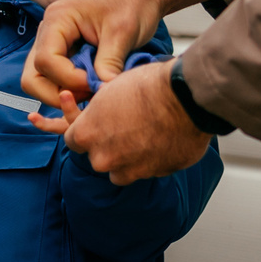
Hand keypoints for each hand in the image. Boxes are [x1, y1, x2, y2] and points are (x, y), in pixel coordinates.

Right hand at [22, 0, 212, 132]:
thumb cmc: (133, 2)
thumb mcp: (122, 33)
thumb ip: (108, 64)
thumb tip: (102, 92)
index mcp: (57, 20)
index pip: (46, 61)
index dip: (69, 80)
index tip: (95, 83)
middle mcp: (48, 31)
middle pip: (33, 76)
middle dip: (57, 93)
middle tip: (88, 93)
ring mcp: (54, 42)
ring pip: (40, 80)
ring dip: (63, 91)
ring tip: (92, 89)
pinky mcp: (64, 51)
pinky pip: (55, 76)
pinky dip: (70, 87)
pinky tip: (93, 84)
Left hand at [64, 61, 214, 184]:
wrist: (186, 96)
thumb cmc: (148, 86)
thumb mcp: (111, 90)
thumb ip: (99, 113)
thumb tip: (101, 116)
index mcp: (86, 134)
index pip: (74, 140)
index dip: (88, 132)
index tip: (99, 127)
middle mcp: (103, 158)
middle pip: (99, 158)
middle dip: (110, 147)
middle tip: (128, 128)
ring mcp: (128, 170)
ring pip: (121, 171)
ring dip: (130, 159)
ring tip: (147, 136)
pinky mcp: (154, 175)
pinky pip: (148, 172)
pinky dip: (153, 162)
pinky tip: (164, 141)